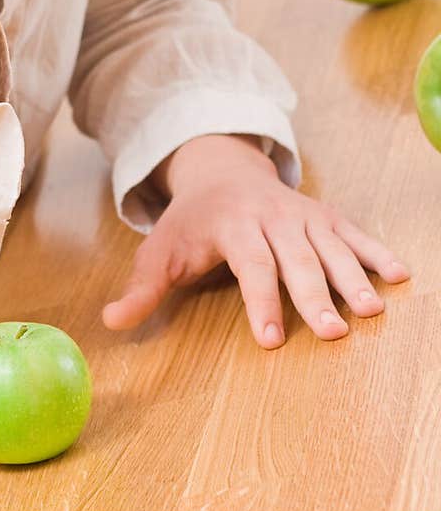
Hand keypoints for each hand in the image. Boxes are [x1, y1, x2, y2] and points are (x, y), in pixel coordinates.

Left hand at [102, 133, 410, 346]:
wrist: (220, 170)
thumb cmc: (190, 224)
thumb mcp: (159, 251)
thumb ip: (141, 289)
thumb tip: (110, 323)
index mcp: (231, 224)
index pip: (250, 265)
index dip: (260, 302)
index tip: (271, 340)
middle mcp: (270, 215)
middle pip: (295, 257)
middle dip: (314, 294)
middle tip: (332, 332)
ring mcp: (300, 213)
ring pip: (329, 245)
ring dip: (352, 276)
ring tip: (371, 310)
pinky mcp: (323, 214)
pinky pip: (353, 232)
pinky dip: (376, 252)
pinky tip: (400, 276)